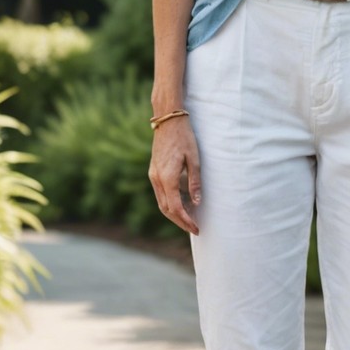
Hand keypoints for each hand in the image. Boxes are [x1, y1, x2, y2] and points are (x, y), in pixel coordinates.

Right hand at [149, 117, 201, 235]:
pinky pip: (161, 194)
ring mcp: (153, 175)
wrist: (168, 121)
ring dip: (174, 214)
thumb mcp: (194, 159)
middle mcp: (157, 179)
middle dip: (180, 222)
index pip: (175, 208)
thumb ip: (195, 182)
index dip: (186, 221)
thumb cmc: (184, 138)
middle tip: (194, 229)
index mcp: (167, 178)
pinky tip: (182, 204)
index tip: (196, 228)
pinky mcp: (154, 172)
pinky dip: (170, 203)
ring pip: (161, 203)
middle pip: (166, 209)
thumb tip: (196, 203)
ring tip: (189, 220)